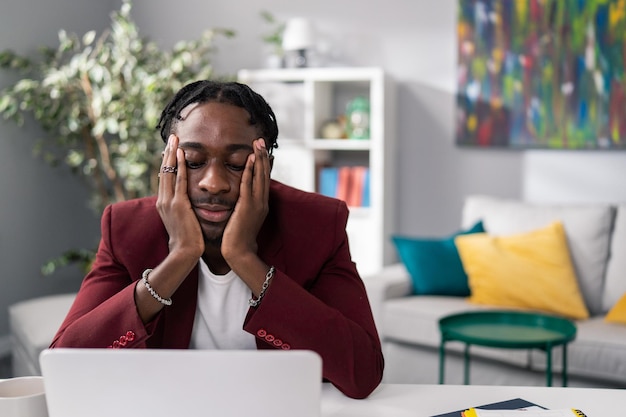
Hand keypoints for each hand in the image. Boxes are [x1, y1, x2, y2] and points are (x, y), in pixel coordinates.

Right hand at [156, 134, 203, 258]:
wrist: (184, 253)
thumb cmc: (186, 240)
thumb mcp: (181, 221)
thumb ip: (182, 209)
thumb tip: (186, 202)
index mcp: (163, 204)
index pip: (164, 178)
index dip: (167, 163)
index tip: (170, 149)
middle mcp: (163, 200)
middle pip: (164, 171)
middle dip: (168, 153)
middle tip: (172, 137)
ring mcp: (169, 202)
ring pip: (169, 173)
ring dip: (172, 155)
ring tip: (175, 140)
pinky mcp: (179, 204)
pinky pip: (180, 181)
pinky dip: (181, 166)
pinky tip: (182, 154)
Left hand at [221, 138, 269, 263]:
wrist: (239, 253)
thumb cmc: (238, 237)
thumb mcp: (244, 218)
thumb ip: (244, 206)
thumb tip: (240, 198)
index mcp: (261, 204)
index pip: (264, 179)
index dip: (264, 163)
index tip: (262, 150)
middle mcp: (262, 202)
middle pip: (264, 174)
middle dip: (263, 156)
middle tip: (261, 140)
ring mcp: (256, 204)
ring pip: (259, 177)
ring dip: (259, 159)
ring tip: (258, 144)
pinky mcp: (247, 208)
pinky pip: (249, 185)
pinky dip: (250, 172)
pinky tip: (250, 160)